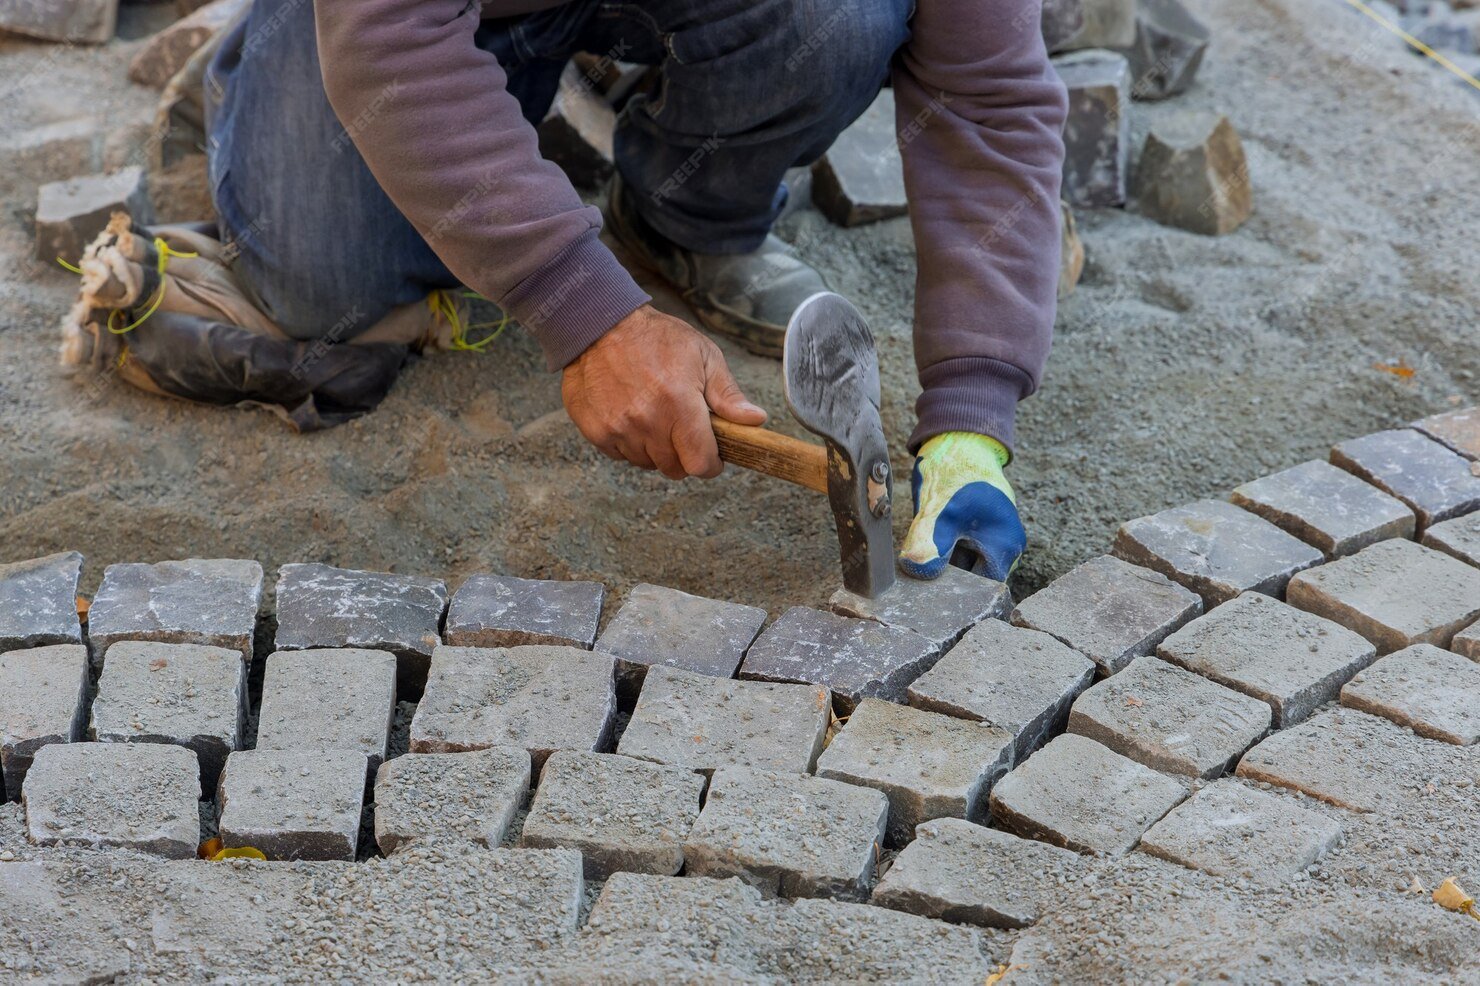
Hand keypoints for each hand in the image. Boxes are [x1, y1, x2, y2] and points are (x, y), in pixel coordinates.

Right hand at [563, 304, 766, 479]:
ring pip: (648, 464)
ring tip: (656, 416)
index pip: (699, 464)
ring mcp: (618, 428)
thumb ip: (728, 394)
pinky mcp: (596, 431)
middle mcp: (647, 421)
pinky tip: (633, 416)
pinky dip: (631, 444)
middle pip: (675, 469)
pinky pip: (622, 456)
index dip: (710, 464)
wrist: (600, 325)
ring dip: (656, 449)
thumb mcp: (703, 356)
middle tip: (682, 428)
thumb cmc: (655, 338)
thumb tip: (755, 420)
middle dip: (684, 454)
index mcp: (679, 403)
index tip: (712, 456)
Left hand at [899, 432, 1025, 581]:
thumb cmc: (954, 473)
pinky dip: (941, 549)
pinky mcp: (976, 531)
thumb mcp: (937, 511)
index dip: (955, 592)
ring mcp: (991, 537)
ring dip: (941, 562)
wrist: (956, 443)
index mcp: (1006, 544)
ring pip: (962, 565)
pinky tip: (924, 541)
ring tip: (921, 553)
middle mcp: (1005, 545)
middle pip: (973, 578)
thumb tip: (919, 570)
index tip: (927, 590)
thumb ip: (929, 543)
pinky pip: (957, 550)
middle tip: (918, 572)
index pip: (983, 588)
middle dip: (946, 577)